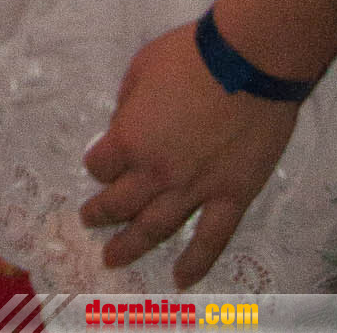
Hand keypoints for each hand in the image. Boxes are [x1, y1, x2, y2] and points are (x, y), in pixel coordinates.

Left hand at [81, 24, 298, 285]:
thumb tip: (125, 125)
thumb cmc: (189, 57)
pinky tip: (181, 279)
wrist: (247, 62)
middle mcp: (156, 174)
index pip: (100, 164)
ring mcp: (195, 190)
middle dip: (100, 214)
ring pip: (156, 229)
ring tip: (112, 258)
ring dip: (131, 245)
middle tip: (89, 222)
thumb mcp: (140, 69)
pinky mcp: (231, 196)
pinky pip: (211, 239)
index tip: (98, 162)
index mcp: (130, 141)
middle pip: (120, 204)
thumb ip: (127, 105)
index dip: (96, 163)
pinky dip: (196, 263)